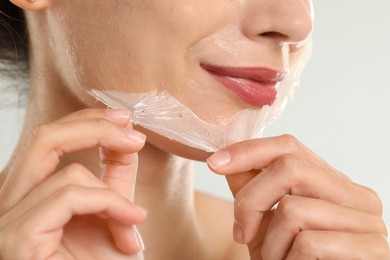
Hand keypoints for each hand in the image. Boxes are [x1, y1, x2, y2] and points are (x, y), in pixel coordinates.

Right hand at [0, 109, 146, 259]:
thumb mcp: (112, 212)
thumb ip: (114, 176)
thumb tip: (125, 136)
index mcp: (31, 194)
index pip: (49, 139)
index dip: (88, 120)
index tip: (126, 119)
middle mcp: (11, 203)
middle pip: (45, 137)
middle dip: (95, 127)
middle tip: (133, 134)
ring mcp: (8, 221)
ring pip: (66, 171)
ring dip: (113, 194)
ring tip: (134, 221)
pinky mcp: (18, 238)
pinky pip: (69, 196)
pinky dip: (108, 204)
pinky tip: (130, 225)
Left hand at [207, 135, 388, 258]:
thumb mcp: (264, 222)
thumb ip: (251, 188)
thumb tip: (227, 157)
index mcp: (333, 183)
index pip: (290, 147)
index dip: (249, 151)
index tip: (215, 163)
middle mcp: (356, 196)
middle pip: (290, 168)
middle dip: (251, 199)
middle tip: (241, 231)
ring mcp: (368, 222)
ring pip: (293, 209)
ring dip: (269, 241)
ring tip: (274, 258)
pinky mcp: (370, 250)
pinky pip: (308, 242)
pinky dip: (286, 259)